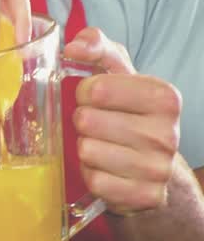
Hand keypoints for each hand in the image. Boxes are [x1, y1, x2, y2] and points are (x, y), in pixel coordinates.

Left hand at [64, 27, 181, 213]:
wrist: (153, 170)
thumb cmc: (130, 114)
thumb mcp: (119, 75)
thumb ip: (98, 47)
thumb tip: (74, 45)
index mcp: (165, 97)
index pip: (95, 89)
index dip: (85, 93)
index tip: (97, 99)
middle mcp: (167, 133)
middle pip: (86, 121)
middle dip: (84, 123)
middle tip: (100, 127)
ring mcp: (157, 168)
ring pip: (87, 150)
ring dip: (86, 148)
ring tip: (104, 147)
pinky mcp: (144, 195)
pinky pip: (93, 180)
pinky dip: (91, 174)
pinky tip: (108, 170)